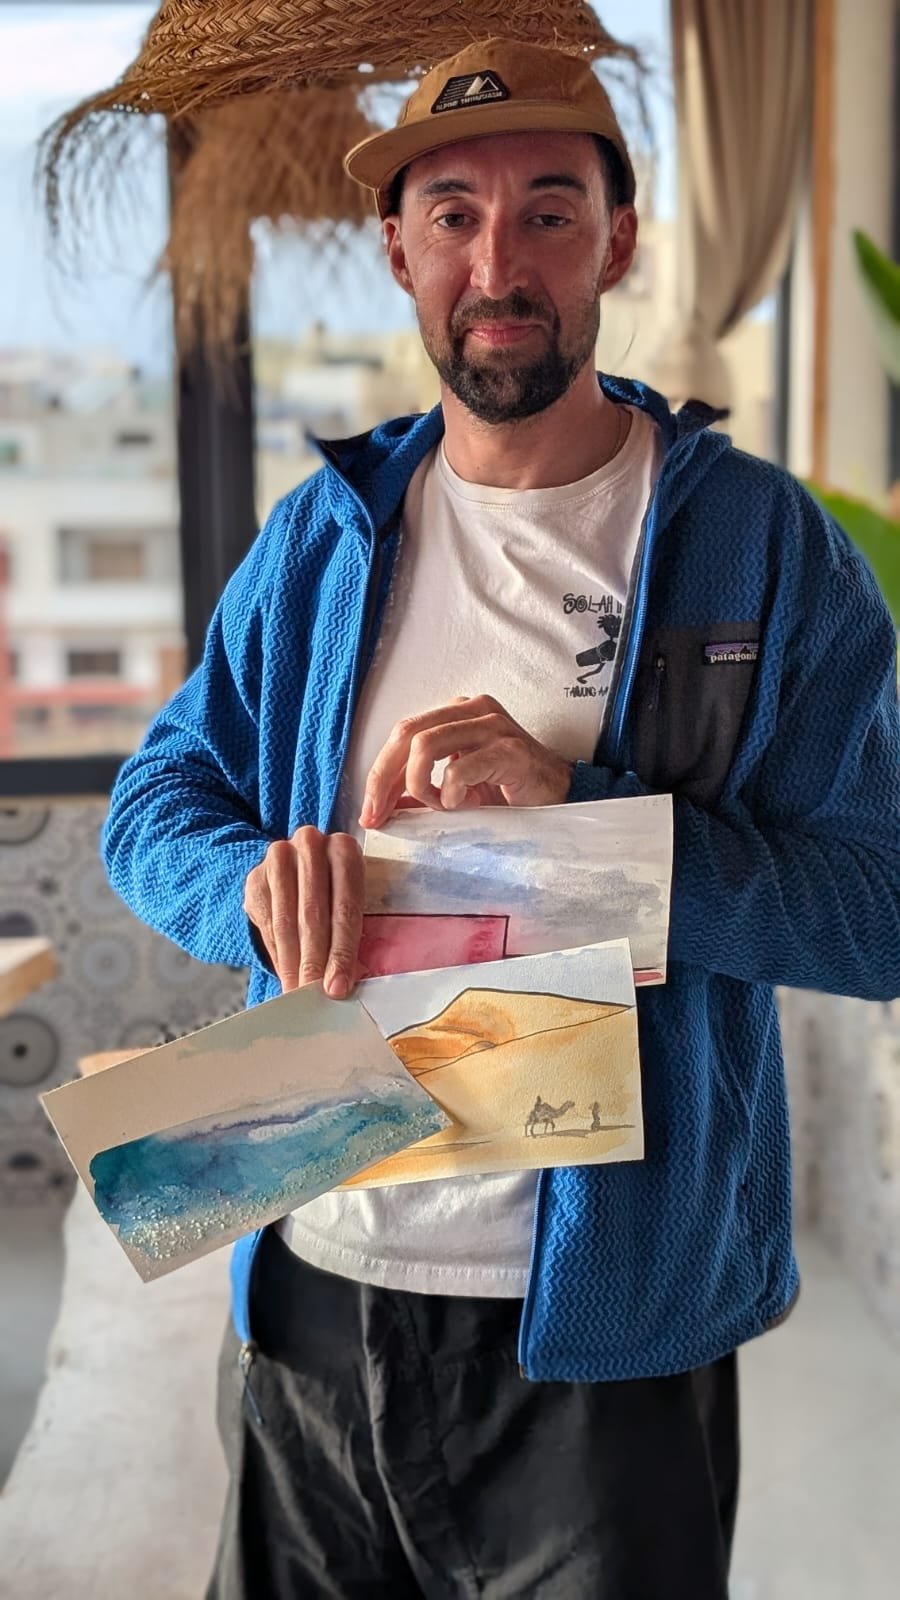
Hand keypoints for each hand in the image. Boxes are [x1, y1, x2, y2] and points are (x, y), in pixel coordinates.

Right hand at [243, 827, 363, 997]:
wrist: (296, 866)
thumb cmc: (333, 889)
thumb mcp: (348, 898)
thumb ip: (350, 931)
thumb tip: (347, 981)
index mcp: (344, 849)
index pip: (345, 908)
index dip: (342, 952)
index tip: (338, 987)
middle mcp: (311, 846)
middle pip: (312, 915)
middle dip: (313, 962)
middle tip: (313, 994)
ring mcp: (279, 858)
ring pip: (285, 921)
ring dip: (292, 962)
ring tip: (297, 991)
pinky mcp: (255, 876)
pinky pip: (266, 922)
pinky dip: (276, 953)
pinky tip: (284, 973)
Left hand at [359, 695, 573, 828]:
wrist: (559, 796)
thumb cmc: (510, 790)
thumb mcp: (457, 788)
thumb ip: (422, 790)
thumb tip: (381, 807)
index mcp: (455, 714)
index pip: (402, 733)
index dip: (378, 773)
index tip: (370, 811)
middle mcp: (472, 710)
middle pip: (406, 734)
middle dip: (384, 779)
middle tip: (380, 815)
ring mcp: (492, 726)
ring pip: (426, 745)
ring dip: (420, 785)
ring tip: (439, 806)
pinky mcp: (509, 750)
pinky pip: (460, 768)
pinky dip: (452, 793)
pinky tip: (465, 805)